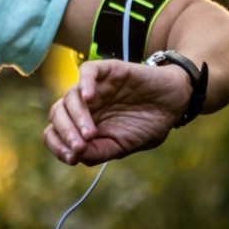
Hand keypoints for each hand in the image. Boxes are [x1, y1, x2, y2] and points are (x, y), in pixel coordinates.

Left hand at [42, 59, 191, 166]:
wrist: (174, 104)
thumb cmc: (147, 125)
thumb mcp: (123, 146)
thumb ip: (99, 151)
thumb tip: (76, 156)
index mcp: (82, 124)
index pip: (54, 132)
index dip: (57, 145)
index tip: (71, 158)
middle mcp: (83, 105)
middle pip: (56, 114)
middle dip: (65, 133)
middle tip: (81, 147)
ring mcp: (94, 87)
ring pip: (69, 96)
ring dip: (77, 117)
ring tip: (90, 133)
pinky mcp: (108, 70)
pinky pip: (87, 71)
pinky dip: (84, 83)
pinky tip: (90, 98)